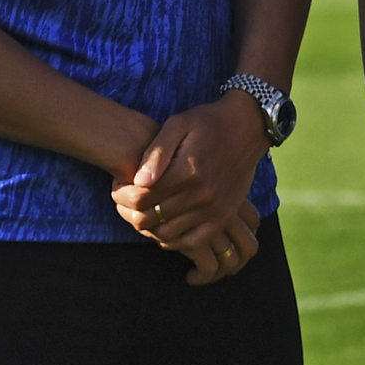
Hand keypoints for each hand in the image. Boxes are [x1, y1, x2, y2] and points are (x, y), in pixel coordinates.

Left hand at [111, 91, 269, 284]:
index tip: (116, 186)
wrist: (248, 126)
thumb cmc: (207, 122)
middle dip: (128, 211)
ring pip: (166, 234)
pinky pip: (192, 242)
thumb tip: (138, 181)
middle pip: (150, 218)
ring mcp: (215, 209)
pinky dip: (172, 240)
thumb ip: (156, 153)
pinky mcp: (224, 216)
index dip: (120, 195)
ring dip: (147, 227)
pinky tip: (163, 227)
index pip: (141, 197)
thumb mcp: (178, 125)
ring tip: (140, 211)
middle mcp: (203, 195)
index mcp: (188, 171)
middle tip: (123, 200)